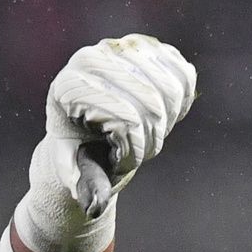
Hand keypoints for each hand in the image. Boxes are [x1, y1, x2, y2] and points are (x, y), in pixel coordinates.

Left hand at [15, 33, 197, 251]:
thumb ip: (84, 185)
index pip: (124, 121)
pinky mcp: (148, 46)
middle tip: (134, 154)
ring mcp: (121, 47)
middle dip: (150, 141)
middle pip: (151, 106)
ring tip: (142, 137)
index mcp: (68, 87)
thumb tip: (93, 205)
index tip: (117, 164)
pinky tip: (159, 117)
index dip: (131, 153)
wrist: (85, 124)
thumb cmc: (76, 150)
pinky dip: (179, 105)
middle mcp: (92, 58)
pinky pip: (184, 76)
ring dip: (165, 126)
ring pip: (171, 91)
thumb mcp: (73, 170)